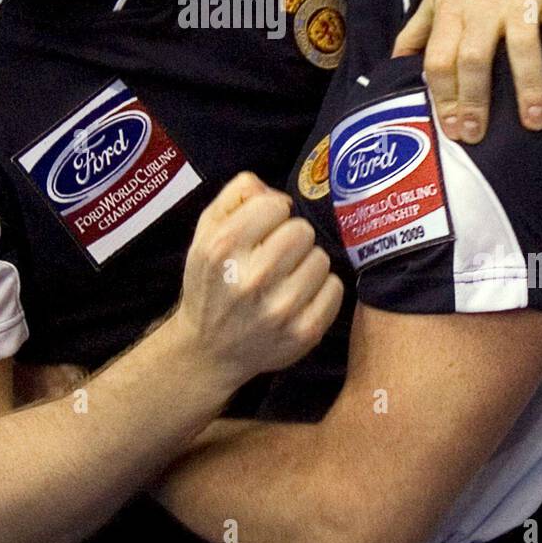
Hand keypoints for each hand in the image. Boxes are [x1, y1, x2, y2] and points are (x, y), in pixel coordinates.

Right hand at [177, 171, 342, 383]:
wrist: (209, 349)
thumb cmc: (212, 282)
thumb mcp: (206, 231)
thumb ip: (236, 195)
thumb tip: (276, 193)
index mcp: (224, 247)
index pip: (276, 205)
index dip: (271, 213)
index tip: (263, 229)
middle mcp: (251, 278)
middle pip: (303, 231)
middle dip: (291, 238)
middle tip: (276, 255)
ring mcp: (281, 308)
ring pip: (321, 258)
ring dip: (307, 264)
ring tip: (286, 277)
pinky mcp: (304, 332)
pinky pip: (335, 288)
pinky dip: (322, 289)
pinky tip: (300, 296)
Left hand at [393, 0, 541, 141]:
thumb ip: (418, 26)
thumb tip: (394, 61)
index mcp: (452, 10)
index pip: (438, 59)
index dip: (442, 95)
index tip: (451, 128)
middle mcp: (482, 6)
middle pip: (473, 58)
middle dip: (474, 100)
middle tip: (478, 136)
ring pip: (522, 48)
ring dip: (529, 88)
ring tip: (536, 123)